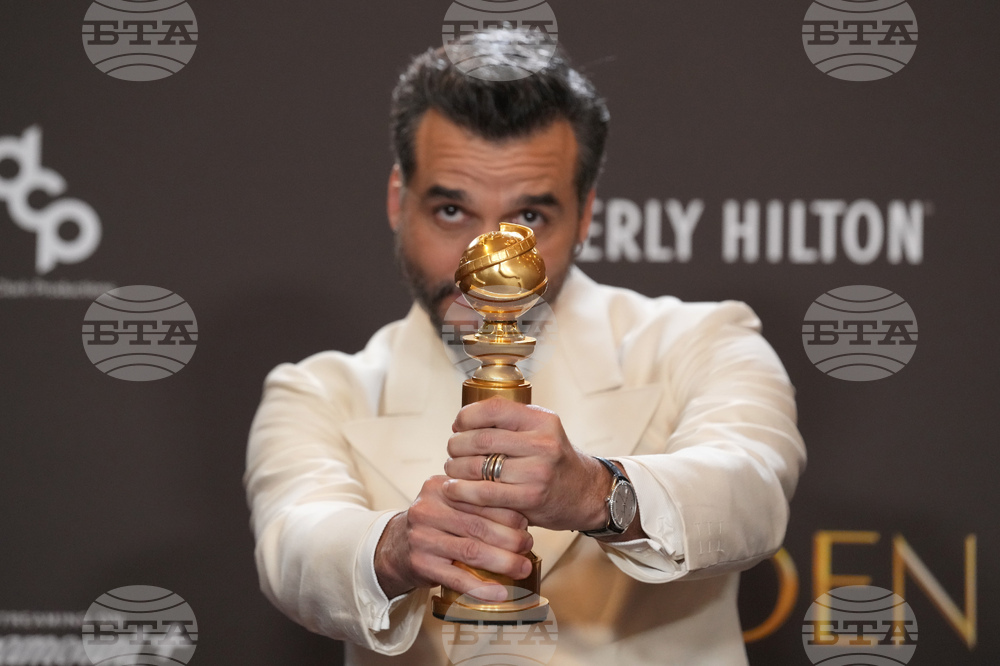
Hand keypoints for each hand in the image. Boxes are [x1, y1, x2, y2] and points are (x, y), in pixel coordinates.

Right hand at [374, 475, 533, 600]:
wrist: (394, 547)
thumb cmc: (433, 524)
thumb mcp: (448, 502)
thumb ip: (476, 502)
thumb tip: (524, 515)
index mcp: (439, 487)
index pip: (480, 497)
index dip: (509, 512)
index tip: (527, 523)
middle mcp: (427, 509)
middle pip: (478, 525)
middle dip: (511, 538)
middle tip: (529, 546)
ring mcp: (421, 537)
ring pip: (471, 551)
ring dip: (502, 562)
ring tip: (522, 568)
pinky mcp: (420, 564)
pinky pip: (456, 578)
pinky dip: (480, 588)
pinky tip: (499, 593)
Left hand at [442, 397, 608, 531]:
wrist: (585, 493)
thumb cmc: (553, 461)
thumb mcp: (540, 431)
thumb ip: (509, 423)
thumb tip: (461, 422)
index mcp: (542, 420)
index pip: (494, 408)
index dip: (467, 416)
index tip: (458, 425)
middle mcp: (543, 443)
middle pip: (481, 438)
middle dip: (456, 445)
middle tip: (451, 451)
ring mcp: (538, 471)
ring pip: (479, 466)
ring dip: (455, 469)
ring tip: (453, 470)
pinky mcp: (531, 498)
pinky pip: (485, 493)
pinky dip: (462, 491)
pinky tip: (454, 489)